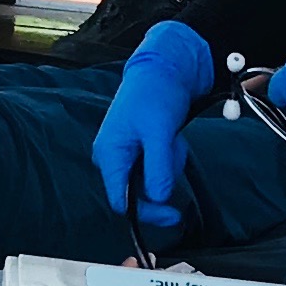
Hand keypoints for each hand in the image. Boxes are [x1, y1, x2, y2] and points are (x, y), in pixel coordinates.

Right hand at [89, 20, 215, 235]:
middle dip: (162, 178)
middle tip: (176, 153)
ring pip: (149, 180)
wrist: (161, 70)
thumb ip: (158, 167)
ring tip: (172, 138)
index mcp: (109, 154)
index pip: (121, 201)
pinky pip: (154, 168)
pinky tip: (170, 137)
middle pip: (137, 193)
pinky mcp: (137, 151)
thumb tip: (159, 198)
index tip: (173, 214)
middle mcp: (111, 158)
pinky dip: (167, 158)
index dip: (146, 212)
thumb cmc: (155, 94)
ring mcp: (124, 155)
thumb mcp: (160, 132)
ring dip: (168, 165)